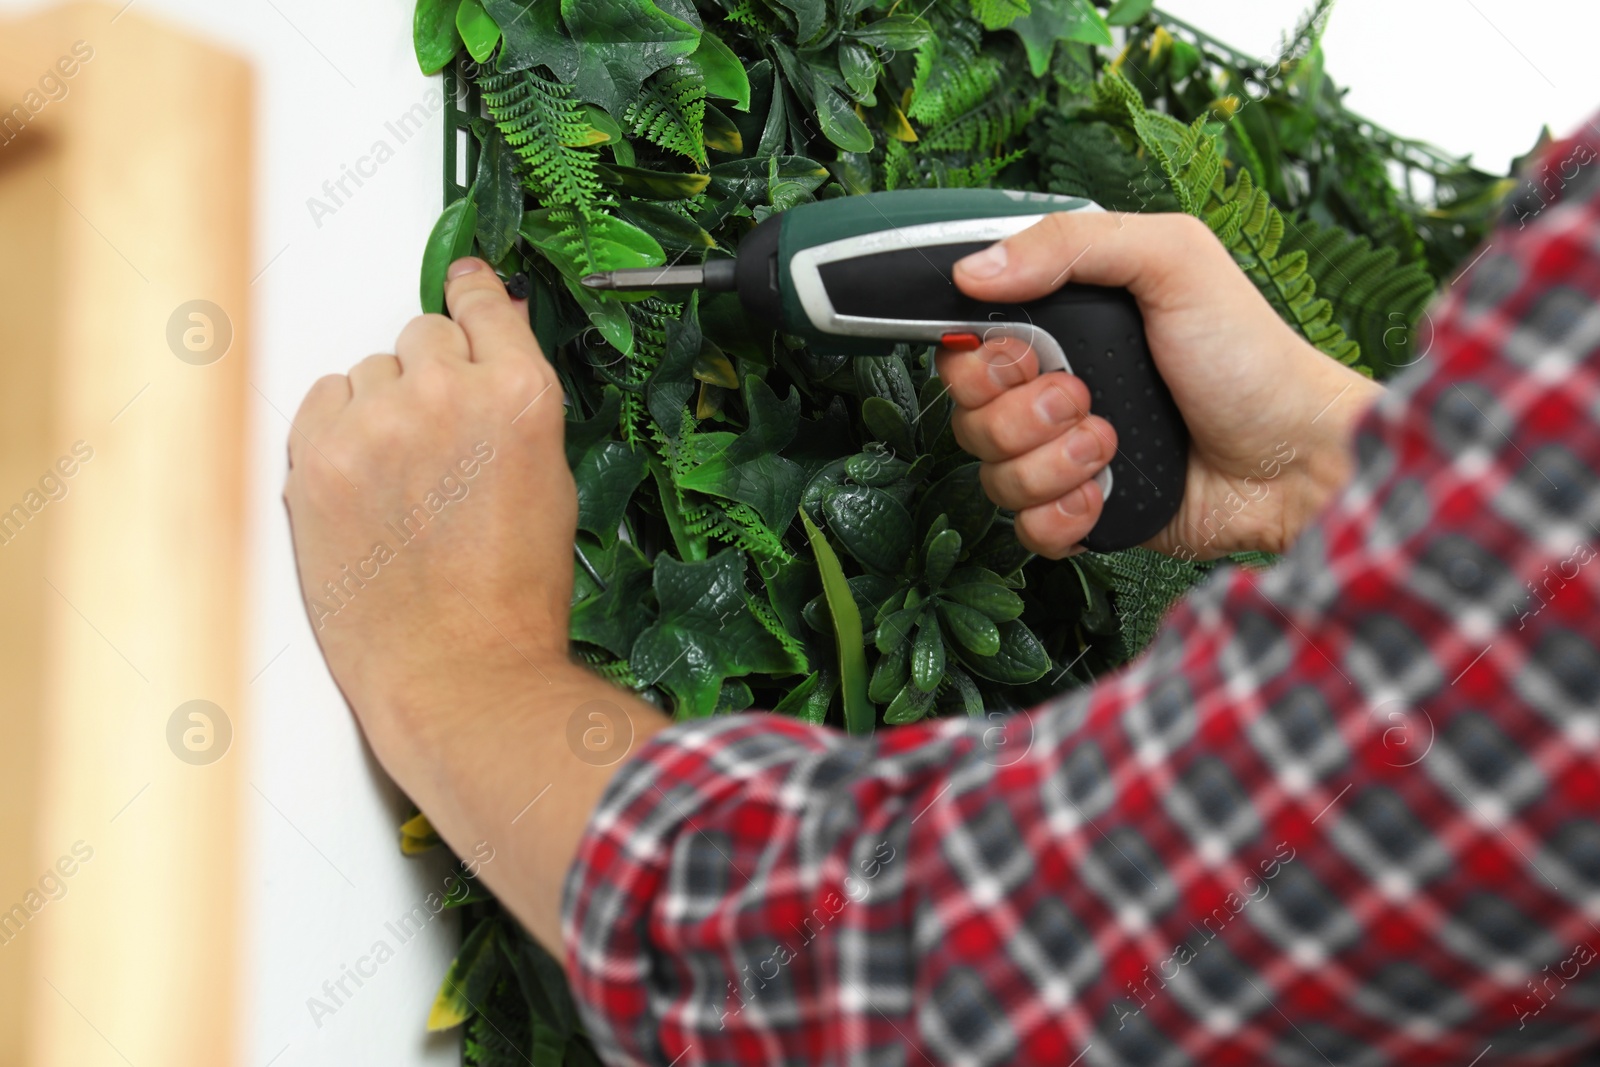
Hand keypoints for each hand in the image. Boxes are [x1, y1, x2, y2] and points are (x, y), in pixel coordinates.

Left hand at [282, 258, 573, 751]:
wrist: (457, 672)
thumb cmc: (511, 596)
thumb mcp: (549, 480)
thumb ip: (516, 402)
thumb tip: (492, 346)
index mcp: (520, 395)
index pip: (482, 302)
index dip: (472, 297)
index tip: (463, 286)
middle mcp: (447, 394)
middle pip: (422, 335)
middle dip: (431, 376)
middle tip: (441, 441)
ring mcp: (376, 424)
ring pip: (368, 371)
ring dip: (382, 407)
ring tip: (403, 480)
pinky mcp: (317, 459)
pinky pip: (321, 403)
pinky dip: (337, 431)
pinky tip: (366, 484)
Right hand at [935, 212, 1383, 559]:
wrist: (1297, 460)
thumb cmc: (1249, 357)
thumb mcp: (1173, 260)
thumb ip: (1071, 243)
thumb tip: (973, 269)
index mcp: (1066, 327)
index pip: (966, 349)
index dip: (978, 361)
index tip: (1024, 357)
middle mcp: (1056, 393)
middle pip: (969, 417)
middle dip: (1023, 414)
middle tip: (1086, 398)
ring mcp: (1066, 458)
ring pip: (994, 477)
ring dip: (1054, 464)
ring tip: (1115, 445)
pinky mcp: (1084, 516)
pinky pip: (1025, 530)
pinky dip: (1064, 515)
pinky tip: (1109, 493)